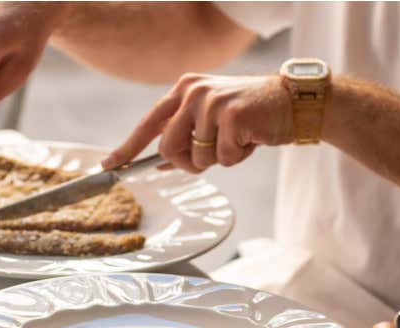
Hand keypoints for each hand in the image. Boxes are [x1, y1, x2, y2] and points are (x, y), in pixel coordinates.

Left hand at [101, 73, 291, 172]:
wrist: (291, 103)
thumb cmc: (251, 116)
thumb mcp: (211, 119)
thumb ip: (185, 136)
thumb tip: (160, 163)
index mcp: (184, 89)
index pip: (149, 122)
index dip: (128, 148)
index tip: (108, 166)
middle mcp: (193, 92)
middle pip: (169, 149)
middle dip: (189, 163)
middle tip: (213, 154)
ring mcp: (211, 102)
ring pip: (197, 158)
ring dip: (219, 159)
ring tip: (238, 140)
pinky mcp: (231, 117)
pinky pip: (223, 159)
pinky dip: (238, 157)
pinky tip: (250, 139)